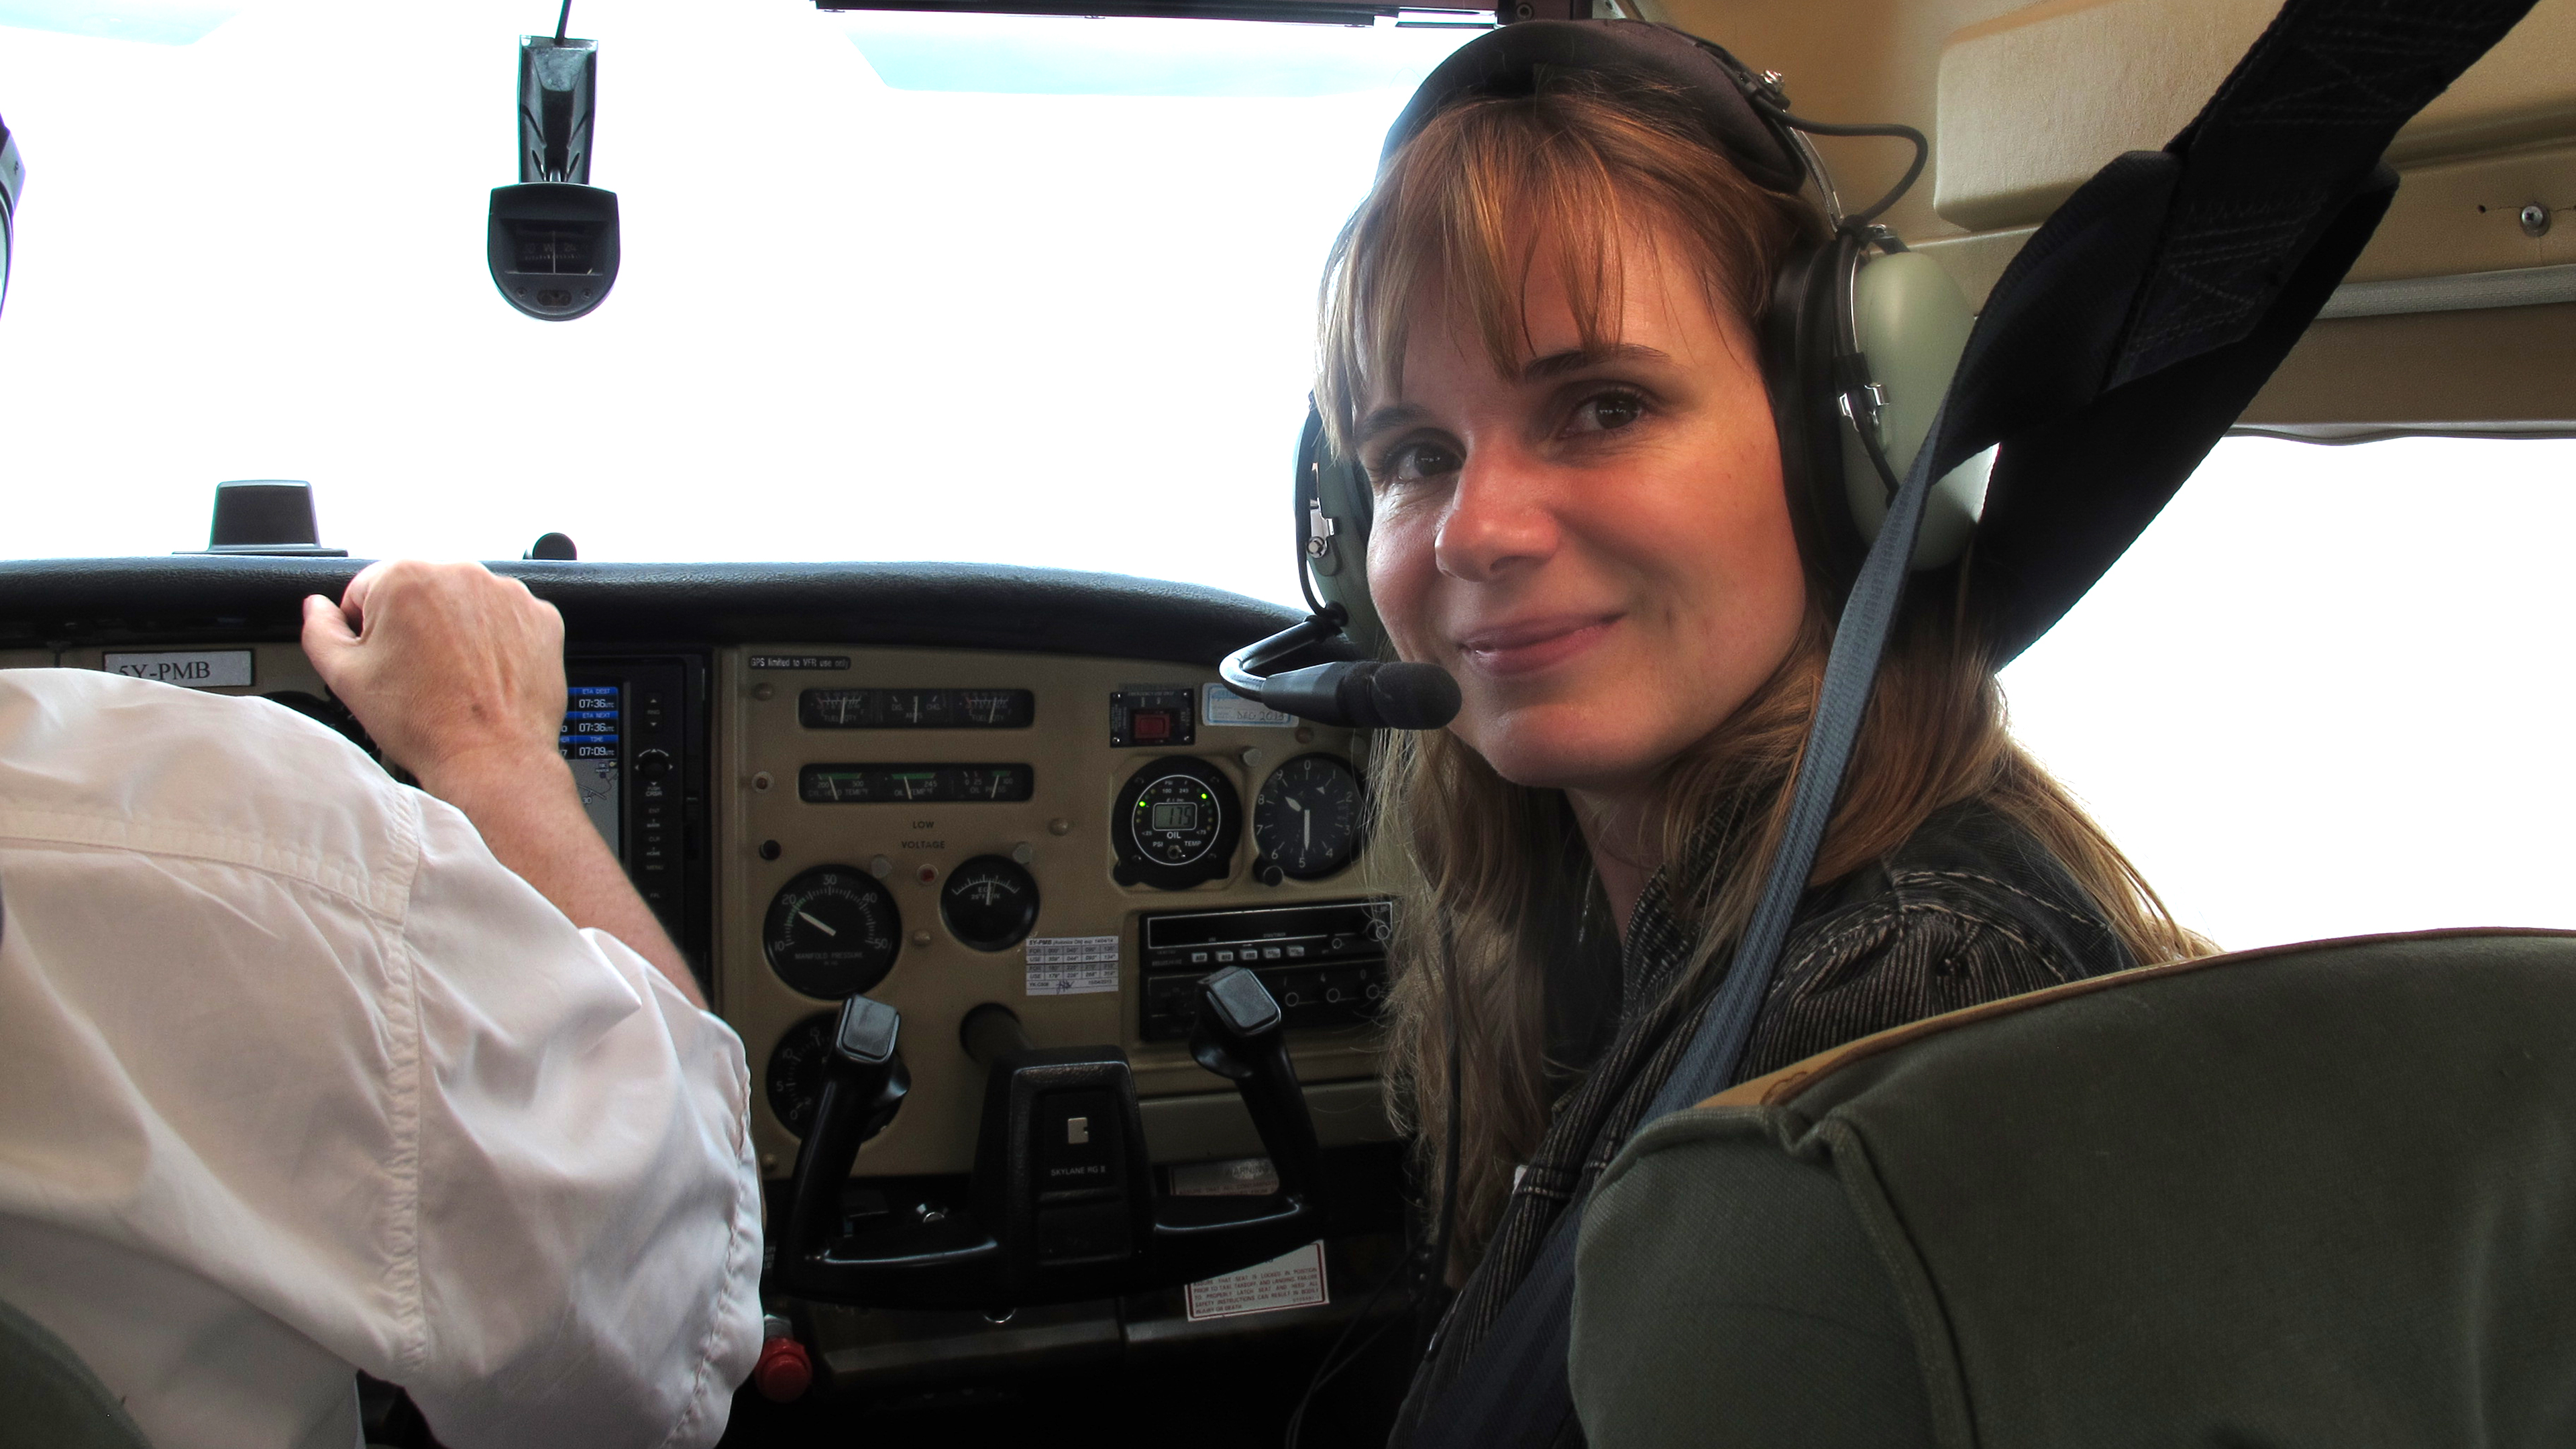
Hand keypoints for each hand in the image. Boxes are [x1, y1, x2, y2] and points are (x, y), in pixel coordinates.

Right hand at [302, 561, 567, 794]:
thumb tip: (317, 607)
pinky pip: (507, 619)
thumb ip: (319, 630)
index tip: (382, 658)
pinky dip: (497, 640)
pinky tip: (486, 673)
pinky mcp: (541, 616)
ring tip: (454, 677)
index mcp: (404, 577)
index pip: (367, 590)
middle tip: (418, 674)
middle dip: (413, 625)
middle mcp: (460, 573)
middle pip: (420, 593)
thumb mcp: (345, 676)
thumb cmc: (422, 722)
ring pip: (465, 604)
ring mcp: (506, 594)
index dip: (366, 629)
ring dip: (456, 629)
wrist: (490, 758)